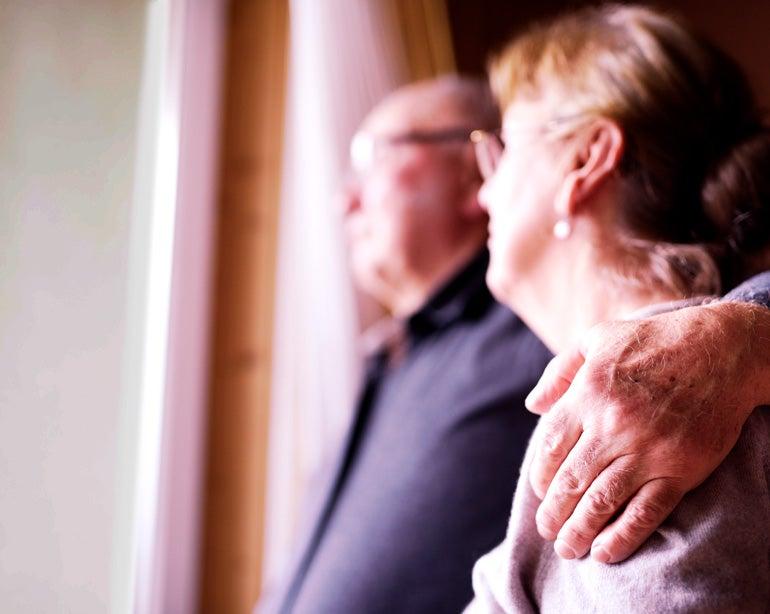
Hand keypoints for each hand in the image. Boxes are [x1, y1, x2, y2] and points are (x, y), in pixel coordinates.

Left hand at [525, 301, 769, 563]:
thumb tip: (532, 406)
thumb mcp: (595, 340)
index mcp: (588, 394)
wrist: (721, 348)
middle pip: (570, 481)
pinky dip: (622, 537)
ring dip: (578, 531)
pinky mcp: (680, 469)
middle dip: (553, 513)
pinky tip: (604, 553)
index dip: (541, 476)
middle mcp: (612, 425)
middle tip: (547, 530)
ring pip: (601, 502)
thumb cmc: (652, 342)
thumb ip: (559, 373)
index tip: (542, 492)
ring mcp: (647, 450)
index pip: (550, 448)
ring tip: (567, 548)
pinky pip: (645, 512)